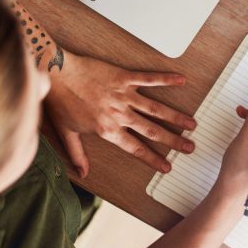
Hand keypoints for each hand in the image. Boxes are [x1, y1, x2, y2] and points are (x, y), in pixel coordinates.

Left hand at [44, 51, 196, 175]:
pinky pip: (148, 79)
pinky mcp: (124, 77)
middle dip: (173, 140)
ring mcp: (123, 95)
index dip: (153, 159)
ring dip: (175, 117)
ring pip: (155, 109)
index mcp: (107, 130)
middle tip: (189, 147)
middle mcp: (119, 114)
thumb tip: (83, 173)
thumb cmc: (60, 101)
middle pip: (152, 130)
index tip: (167, 166)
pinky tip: (181, 80)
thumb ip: (77, 154)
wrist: (56, 74)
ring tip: (191, 123)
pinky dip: (165, 80)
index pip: (135, 148)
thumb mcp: (66, 132)